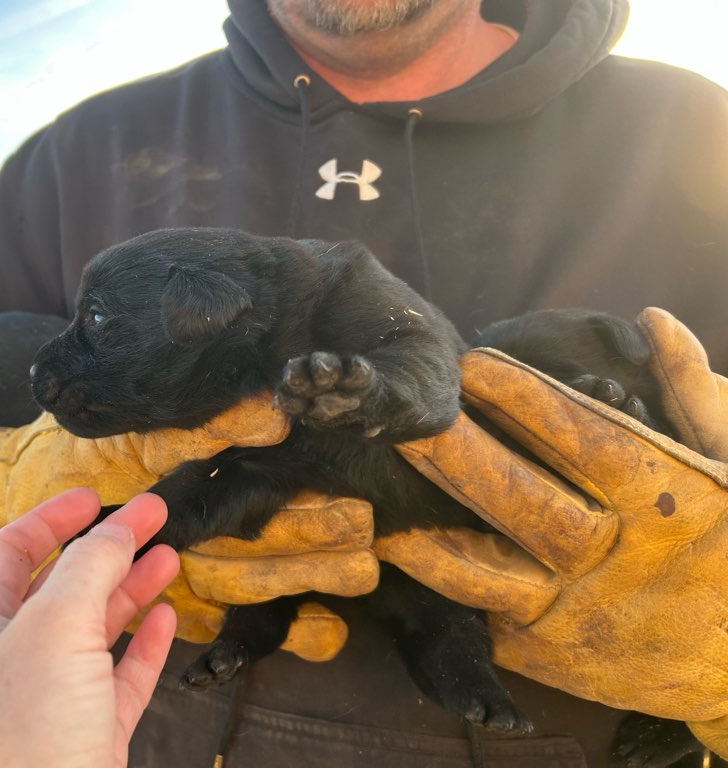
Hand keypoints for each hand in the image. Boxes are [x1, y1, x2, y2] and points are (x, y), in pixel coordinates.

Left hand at [0, 488, 178, 767]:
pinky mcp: (85, 736)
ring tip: (168, 556)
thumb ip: (87, 570)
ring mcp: (48, 700)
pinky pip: (118, 677)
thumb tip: (116, 528)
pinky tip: (165, 616)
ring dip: (131, 589)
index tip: (95, 494)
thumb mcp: (52, 629)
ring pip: (94, 629)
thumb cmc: (20, 739)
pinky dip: (144, 644)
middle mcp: (8, 659)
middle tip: (153, 516)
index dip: (52, 517)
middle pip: (61, 585)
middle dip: (107, 548)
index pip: (10, 552)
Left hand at [375, 308, 727, 755]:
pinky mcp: (539, 657)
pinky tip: (392, 543)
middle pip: (522, 504)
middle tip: (405, 415)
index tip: (475, 363)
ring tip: (372, 490)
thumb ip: (695, 395)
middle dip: (456, 456)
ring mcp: (571, 617)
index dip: (528, 401)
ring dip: (421, 531)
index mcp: (666, 507)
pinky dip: (431, 578)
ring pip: (480, 573)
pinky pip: (474, 612)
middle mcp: (613, 562)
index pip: (589, 443)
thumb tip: (653, 319)